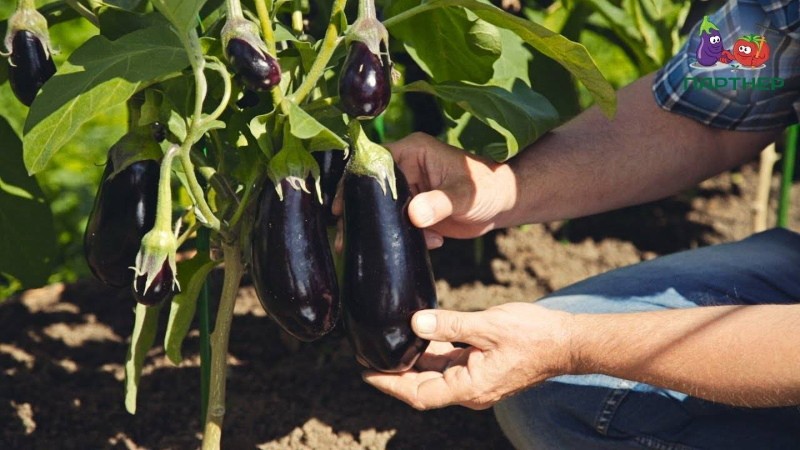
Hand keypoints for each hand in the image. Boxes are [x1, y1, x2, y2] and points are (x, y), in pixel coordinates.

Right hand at [333, 132, 515, 248]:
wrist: (503, 204)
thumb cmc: (487, 188)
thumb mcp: (464, 195)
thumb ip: (439, 203)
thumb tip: (413, 215)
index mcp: (413, 152)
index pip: (373, 162)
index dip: (353, 183)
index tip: (341, 207)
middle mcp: (406, 167)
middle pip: (370, 188)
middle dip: (360, 213)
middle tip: (345, 237)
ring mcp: (410, 189)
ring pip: (381, 209)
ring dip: (382, 229)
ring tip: (370, 249)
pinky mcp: (415, 209)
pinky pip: (398, 223)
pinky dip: (406, 237)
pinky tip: (430, 243)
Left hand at [362, 303, 574, 409]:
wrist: (567, 341)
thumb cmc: (534, 335)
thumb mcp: (488, 326)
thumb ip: (450, 324)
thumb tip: (415, 323)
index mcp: (470, 387)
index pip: (419, 394)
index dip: (389, 384)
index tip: (366, 371)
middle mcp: (470, 390)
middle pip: (423, 385)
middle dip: (395, 371)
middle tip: (369, 354)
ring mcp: (476, 379)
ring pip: (435, 373)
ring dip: (413, 360)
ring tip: (388, 342)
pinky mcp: (481, 367)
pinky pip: (450, 362)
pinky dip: (432, 351)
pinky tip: (419, 333)